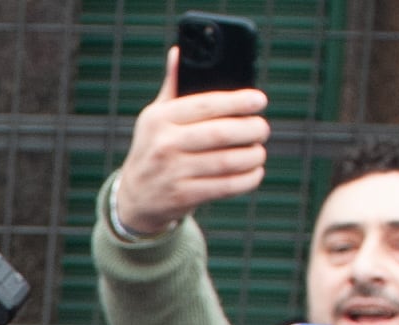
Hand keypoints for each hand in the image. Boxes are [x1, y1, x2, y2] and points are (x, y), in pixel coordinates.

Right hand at [113, 48, 270, 238]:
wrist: (134, 197)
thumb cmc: (153, 148)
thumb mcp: (155, 117)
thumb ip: (172, 86)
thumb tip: (179, 52)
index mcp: (160, 119)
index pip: (206, 105)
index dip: (238, 101)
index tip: (259, 101)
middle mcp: (164, 145)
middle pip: (220, 134)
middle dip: (251, 130)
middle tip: (263, 129)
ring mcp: (173, 173)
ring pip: (226, 162)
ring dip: (252, 156)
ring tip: (259, 151)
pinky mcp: (183, 197)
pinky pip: (224, 187)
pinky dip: (246, 179)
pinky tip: (254, 172)